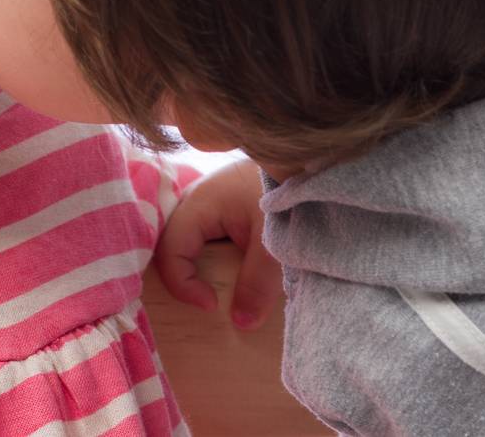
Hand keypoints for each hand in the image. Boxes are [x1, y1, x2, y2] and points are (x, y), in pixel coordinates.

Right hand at [154, 158, 281, 329]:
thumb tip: (240, 324)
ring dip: (199, 267)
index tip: (213, 305)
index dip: (183, 285)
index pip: (169, 251)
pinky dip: (211, 256)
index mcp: (200, 203)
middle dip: (184, 277)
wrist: (315, 161)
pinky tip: (229, 270)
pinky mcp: (224, 204)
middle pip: (171, 244)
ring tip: (219, 289)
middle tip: (210, 300)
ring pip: (188, 240)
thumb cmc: (292, 194)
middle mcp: (195, 199)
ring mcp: (208, 200)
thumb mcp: (275, 243)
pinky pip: (204, 235)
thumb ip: (256, 284)